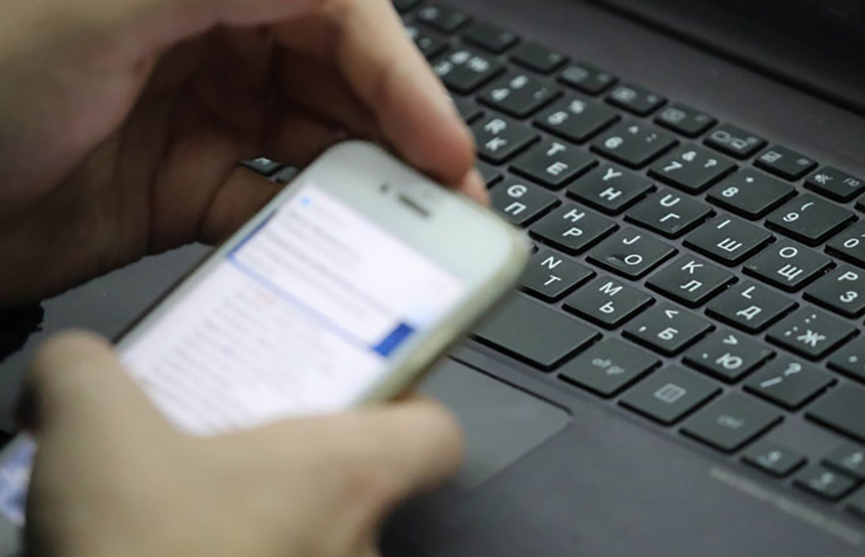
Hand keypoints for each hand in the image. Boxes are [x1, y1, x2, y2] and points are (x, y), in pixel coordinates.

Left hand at [0, 0, 483, 306]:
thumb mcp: (101, 10)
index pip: (338, 16)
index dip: (404, 77)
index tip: (442, 145)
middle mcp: (214, 45)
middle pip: (344, 83)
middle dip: (405, 138)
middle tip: (450, 201)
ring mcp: (206, 119)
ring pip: (317, 147)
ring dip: (367, 187)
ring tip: (410, 232)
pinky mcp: (191, 188)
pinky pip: (271, 205)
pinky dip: (307, 229)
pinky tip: (331, 252)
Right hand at [21, 332, 463, 556]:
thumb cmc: (143, 551)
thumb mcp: (92, 429)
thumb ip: (85, 372)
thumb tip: (73, 366)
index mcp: (345, 474)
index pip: (433, 436)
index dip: (404, 410)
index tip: (358, 395)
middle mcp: (355, 545)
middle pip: (358, 486)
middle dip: (296, 463)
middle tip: (233, 441)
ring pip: (316, 541)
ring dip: (264, 522)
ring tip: (185, 504)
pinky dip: (239, 554)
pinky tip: (172, 549)